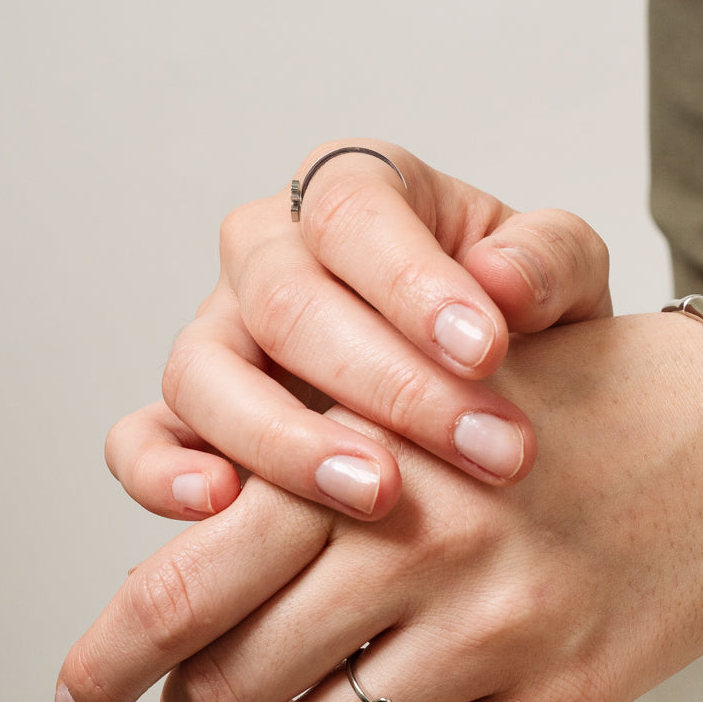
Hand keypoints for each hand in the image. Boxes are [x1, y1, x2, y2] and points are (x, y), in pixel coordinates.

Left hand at [62, 310, 702, 701]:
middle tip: (196, 699)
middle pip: (235, 676)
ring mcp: (501, 629)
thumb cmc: (582, 402)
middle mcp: (433, 543)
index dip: (115, 646)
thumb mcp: (437, 384)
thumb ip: (320, 451)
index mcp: (383, 451)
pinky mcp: (562, 696)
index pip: (198, 572)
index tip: (84, 686)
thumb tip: (198, 542)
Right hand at [105, 138, 611, 522]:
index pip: (356, 217)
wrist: (491, 381)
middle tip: (488, 451)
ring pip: (205, 373)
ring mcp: (222, 334)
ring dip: (290, 443)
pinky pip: (141, 439)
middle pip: (288, 302)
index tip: (487, 351)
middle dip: (392, 387)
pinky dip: (164, 474)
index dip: (415, 284)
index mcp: (357, 192)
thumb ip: (548, 261)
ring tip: (378, 495)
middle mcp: (272, 253)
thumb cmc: (519, 315)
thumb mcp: (561, 274)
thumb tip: (502, 280)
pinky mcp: (194, 417)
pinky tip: (222, 508)